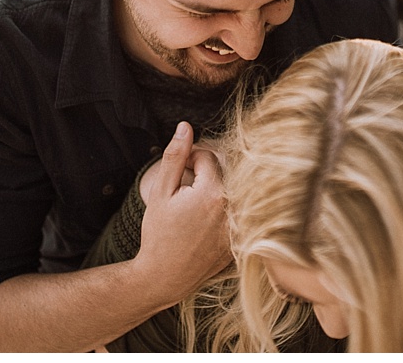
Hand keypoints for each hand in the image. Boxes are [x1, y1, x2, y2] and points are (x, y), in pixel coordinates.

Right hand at [134, 122, 230, 300]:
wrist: (165, 277)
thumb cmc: (159, 234)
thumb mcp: (161, 191)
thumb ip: (175, 157)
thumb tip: (185, 126)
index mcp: (213, 191)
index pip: (208, 156)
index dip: (189, 161)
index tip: (178, 176)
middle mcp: (233, 207)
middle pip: (223, 172)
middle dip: (204, 174)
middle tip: (184, 192)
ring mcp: (240, 225)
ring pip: (232, 191)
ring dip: (215, 192)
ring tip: (194, 209)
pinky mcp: (242, 239)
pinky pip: (237, 213)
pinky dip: (223, 212)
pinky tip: (204, 226)